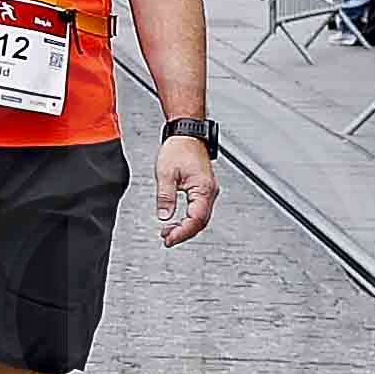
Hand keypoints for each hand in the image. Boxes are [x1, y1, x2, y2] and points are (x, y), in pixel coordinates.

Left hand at [155, 131, 219, 246]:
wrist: (187, 134)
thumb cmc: (179, 148)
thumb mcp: (166, 174)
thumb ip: (165, 196)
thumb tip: (164, 216)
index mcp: (203, 188)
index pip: (196, 219)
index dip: (183, 232)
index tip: (169, 239)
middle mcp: (210, 191)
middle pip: (200, 222)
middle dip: (183, 233)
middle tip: (167, 239)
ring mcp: (208, 191)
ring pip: (200, 217)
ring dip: (185, 227)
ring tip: (168, 232)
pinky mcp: (204, 189)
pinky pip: (199, 210)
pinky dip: (188, 219)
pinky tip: (176, 221)